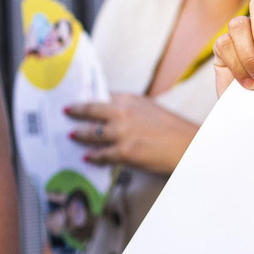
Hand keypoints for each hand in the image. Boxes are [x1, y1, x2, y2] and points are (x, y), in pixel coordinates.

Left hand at [66, 94, 197, 174]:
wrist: (189, 146)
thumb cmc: (174, 129)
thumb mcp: (151, 109)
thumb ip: (131, 109)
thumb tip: (114, 114)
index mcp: (130, 99)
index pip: (102, 96)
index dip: (88, 99)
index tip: (78, 99)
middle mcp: (122, 113)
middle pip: (90, 110)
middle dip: (76, 111)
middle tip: (65, 112)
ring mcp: (121, 133)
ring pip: (92, 133)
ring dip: (80, 134)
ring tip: (72, 135)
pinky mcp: (124, 152)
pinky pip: (101, 155)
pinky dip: (93, 156)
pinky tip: (86, 157)